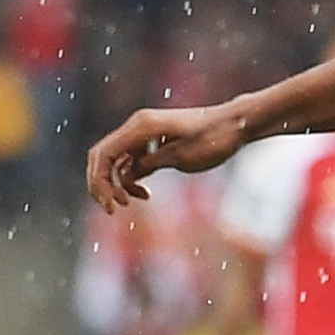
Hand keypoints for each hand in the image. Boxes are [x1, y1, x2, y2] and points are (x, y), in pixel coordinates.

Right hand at [86, 102, 246, 212]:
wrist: (234, 126)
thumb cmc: (213, 139)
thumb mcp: (181, 156)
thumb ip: (150, 163)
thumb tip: (124, 174)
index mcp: (141, 127)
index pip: (104, 153)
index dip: (99, 181)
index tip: (111, 206)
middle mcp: (137, 127)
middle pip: (102, 156)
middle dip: (101, 184)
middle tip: (112, 209)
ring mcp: (143, 135)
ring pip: (114, 161)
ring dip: (116, 184)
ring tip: (130, 202)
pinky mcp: (151, 144)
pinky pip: (130, 162)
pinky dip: (130, 179)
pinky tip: (144, 194)